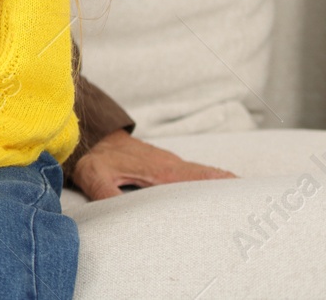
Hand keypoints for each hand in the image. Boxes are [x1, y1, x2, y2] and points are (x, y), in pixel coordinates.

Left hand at [71, 129, 236, 199]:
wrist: (91, 135)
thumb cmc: (94, 154)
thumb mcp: (94, 173)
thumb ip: (106, 192)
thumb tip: (120, 213)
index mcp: (161, 169)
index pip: (199, 178)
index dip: (222, 186)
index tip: (245, 195)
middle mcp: (171, 165)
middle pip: (210, 177)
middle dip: (232, 190)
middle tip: (256, 206)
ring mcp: (170, 164)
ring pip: (204, 176)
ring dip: (223, 187)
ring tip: (246, 205)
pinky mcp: (166, 167)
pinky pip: (194, 175)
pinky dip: (211, 183)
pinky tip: (219, 196)